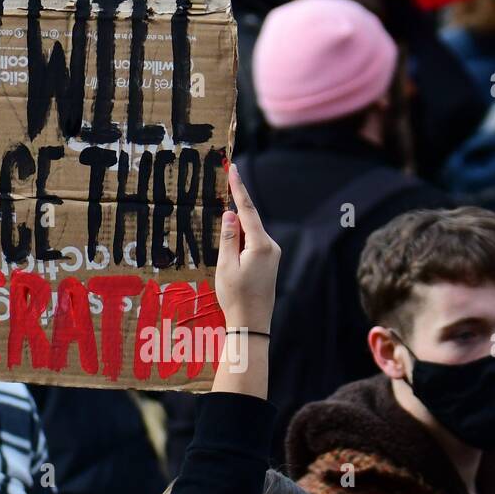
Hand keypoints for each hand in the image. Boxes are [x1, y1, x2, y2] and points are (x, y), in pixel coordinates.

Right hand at [215, 163, 278, 332]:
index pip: (247, 210)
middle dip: (234, 213)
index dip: (239, 188)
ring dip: (235, 234)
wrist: (252, 324)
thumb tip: (230, 214)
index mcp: (260, 245)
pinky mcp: (268, 262)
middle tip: (222, 205)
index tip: (233, 169)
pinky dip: (239, 243)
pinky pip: (252, 244)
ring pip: (249, 233)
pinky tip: (229, 256)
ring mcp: (272, 255)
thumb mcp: (225, 266)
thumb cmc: (235, 296)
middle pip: (249, 221)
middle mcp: (270, 247)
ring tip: (223, 253)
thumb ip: (228, 238)